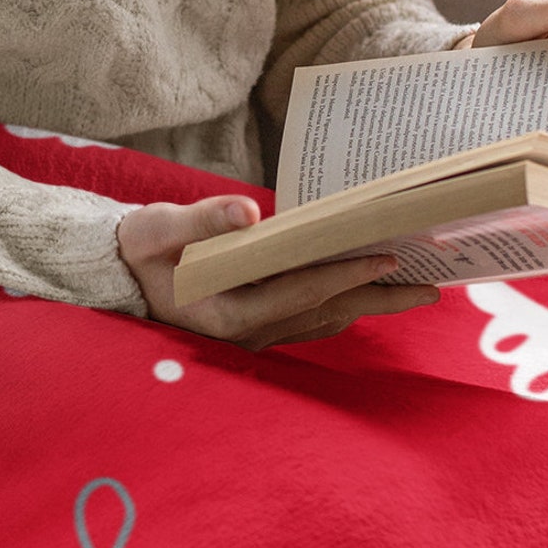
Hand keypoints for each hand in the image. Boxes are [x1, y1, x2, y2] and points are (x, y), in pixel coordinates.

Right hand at [117, 196, 437, 349]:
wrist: (116, 273)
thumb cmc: (138, 247)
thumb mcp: (158, 228)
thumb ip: (201, 222)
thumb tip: (247, 213)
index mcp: (228, 313)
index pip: (300, 291)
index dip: (345, 274)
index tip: (387, 256)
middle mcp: (249, 332)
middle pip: (327, 312)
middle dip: (378, 299)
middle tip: (431, 288)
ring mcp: (255, 335)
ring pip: (324, 320)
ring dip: (368, 304)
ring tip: (413, 289)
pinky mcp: (257, 326)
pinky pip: (311, 318)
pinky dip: (344, 304)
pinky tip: (368, 292)